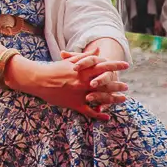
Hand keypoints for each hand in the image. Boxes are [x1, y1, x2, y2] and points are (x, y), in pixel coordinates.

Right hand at [9, 55, 127, 118]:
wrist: (39, 80)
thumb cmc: (54, 69)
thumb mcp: (70, 61)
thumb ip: (86, 56)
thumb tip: (98, 50)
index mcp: (83, 70)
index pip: (104, 66)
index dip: (116, 65)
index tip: (126, 65)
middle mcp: (84, 82)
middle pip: (106, 84)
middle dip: (118, 85)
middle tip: (126, 86)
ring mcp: (80, 94)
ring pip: (101, 98)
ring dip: (114, 99)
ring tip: (123, 99)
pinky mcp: (75, 104)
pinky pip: (89, 111)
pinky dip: (98, 115)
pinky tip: (106, 117)